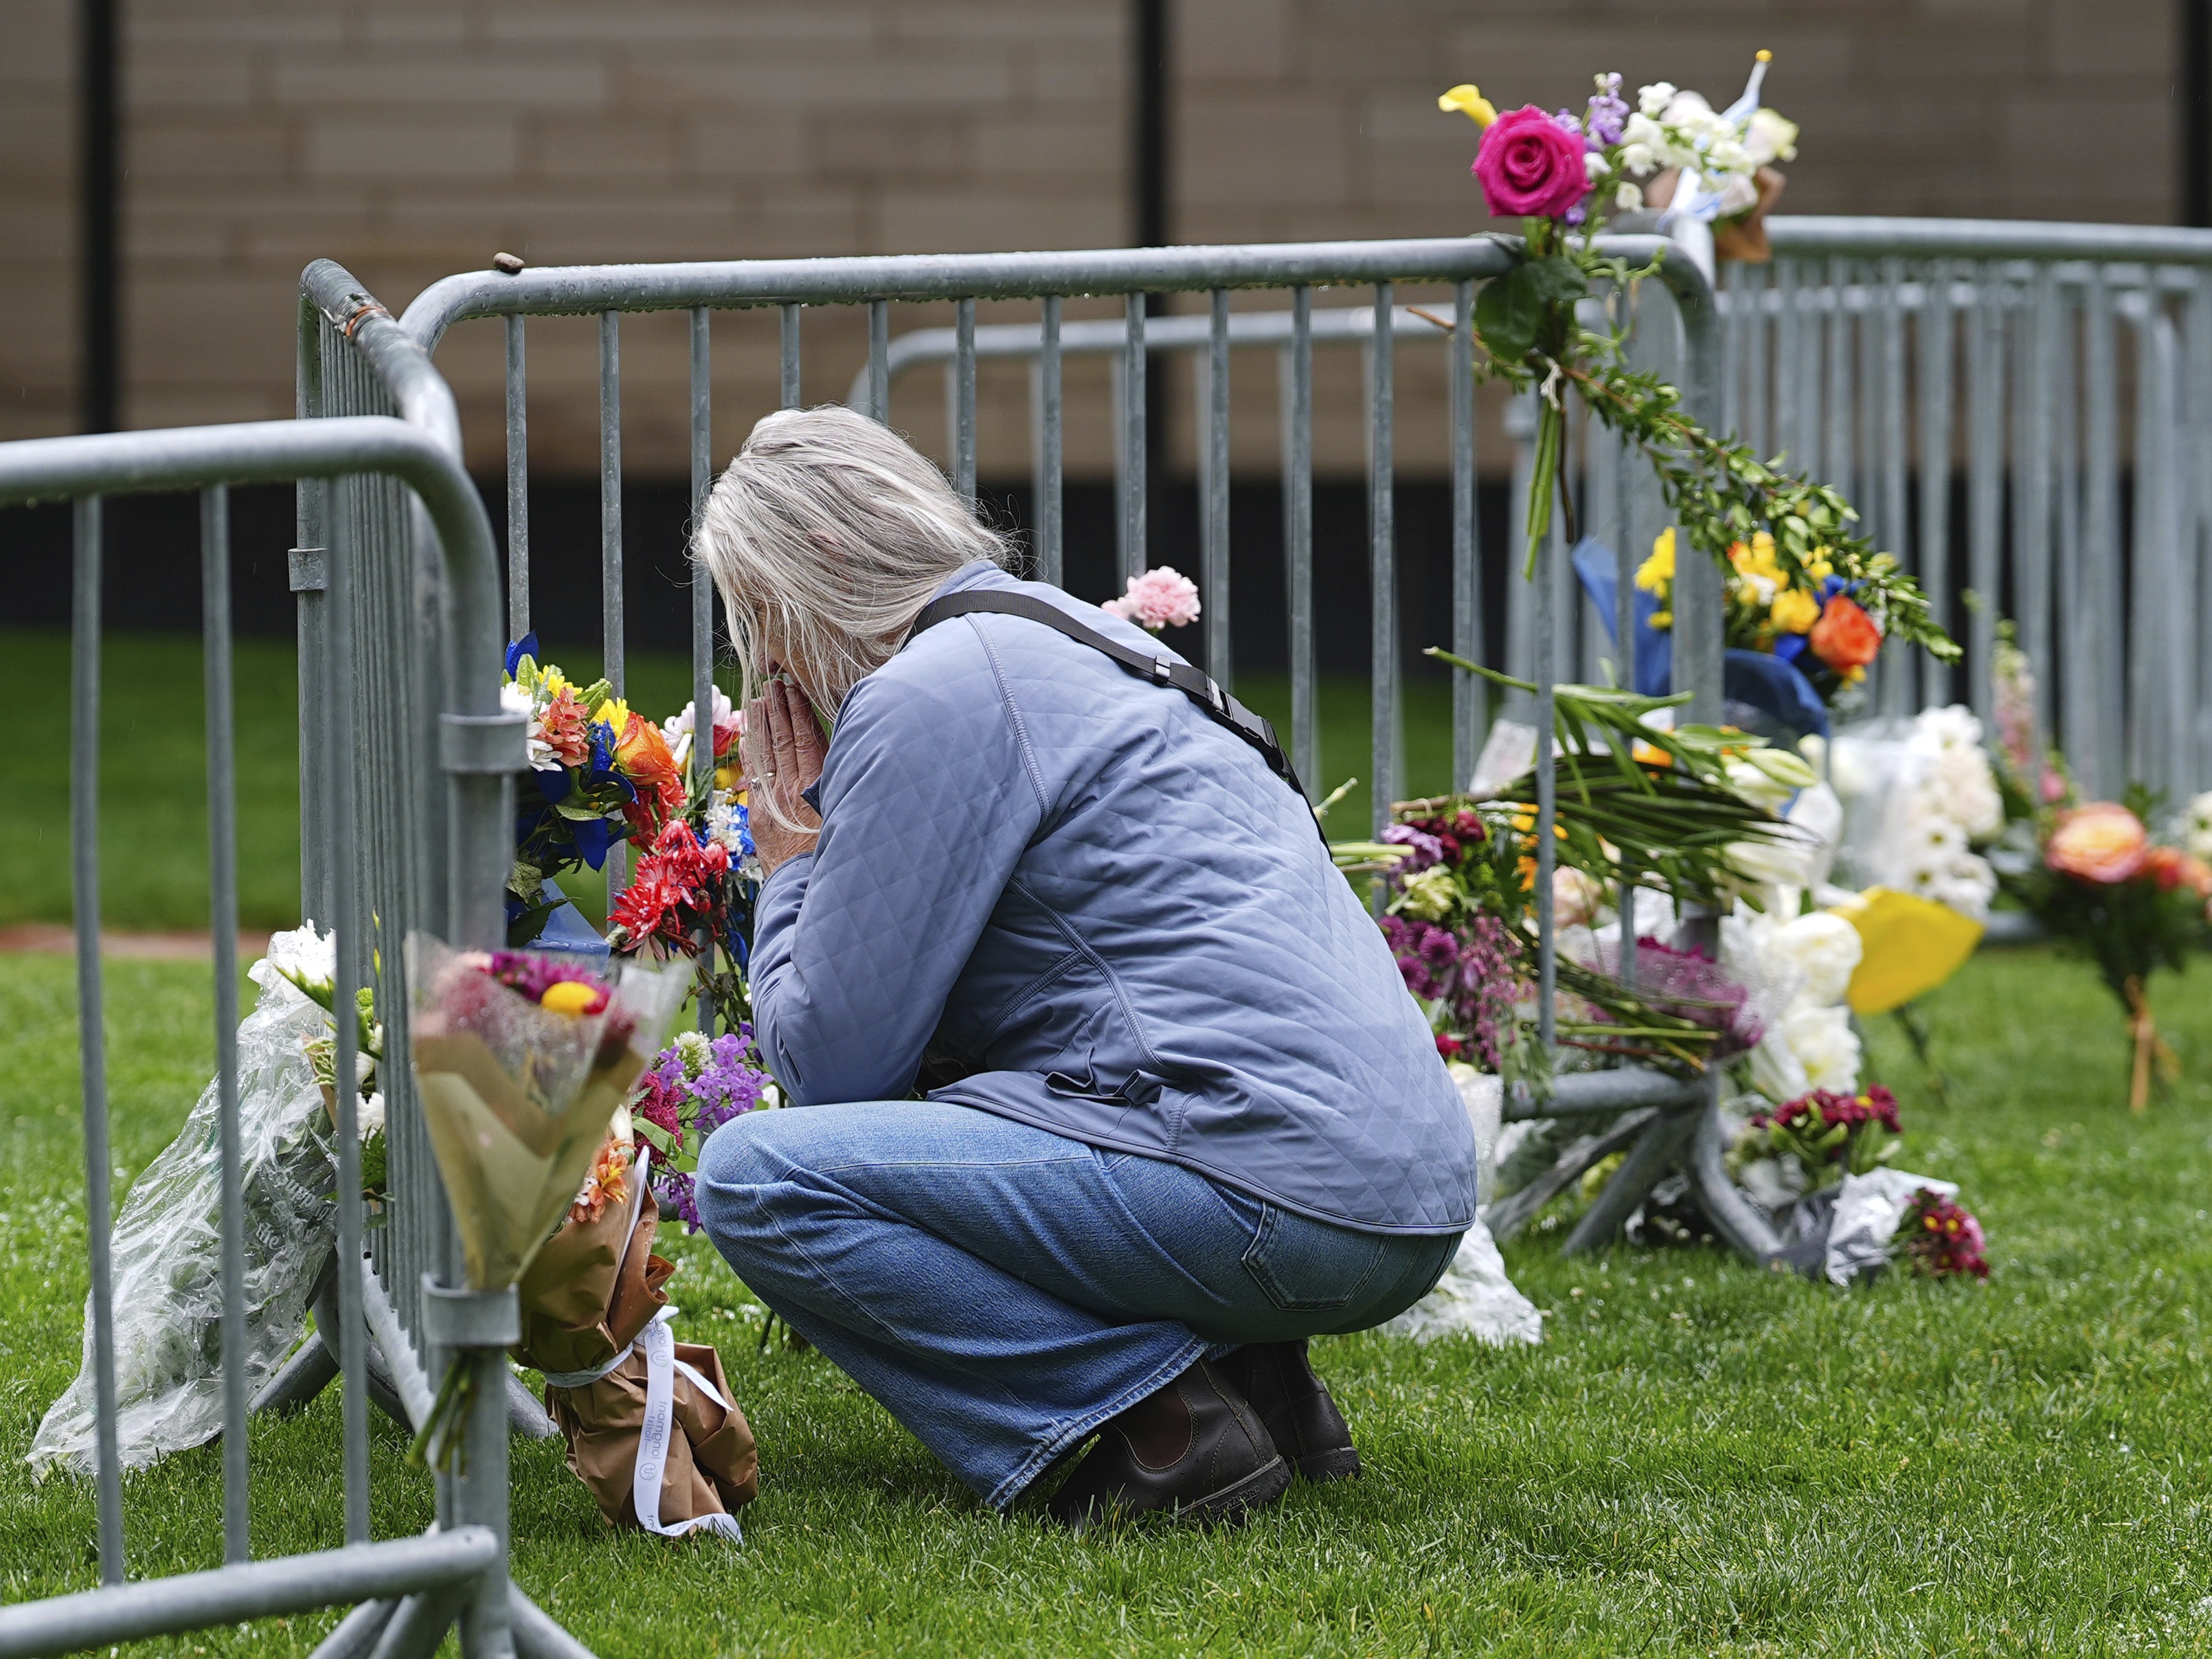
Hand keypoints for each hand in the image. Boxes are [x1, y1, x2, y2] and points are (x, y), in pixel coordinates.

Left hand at [741, 676, 825, 877]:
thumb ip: (837, 783)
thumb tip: (843, 755)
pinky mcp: (759, 815)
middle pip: (782, 740)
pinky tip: (748, 738)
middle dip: (778, 709)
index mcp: (812, 787)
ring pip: (765, 754)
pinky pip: (753, 776)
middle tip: (773, 684)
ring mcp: (770, 801)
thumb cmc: (833, 854)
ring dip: (762, 725)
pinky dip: (750, 754)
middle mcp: (788, 790)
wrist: (802, 889)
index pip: (805, 738)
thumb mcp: (843, 814)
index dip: (799, 711)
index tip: (794, 689)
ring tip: (759, 700)